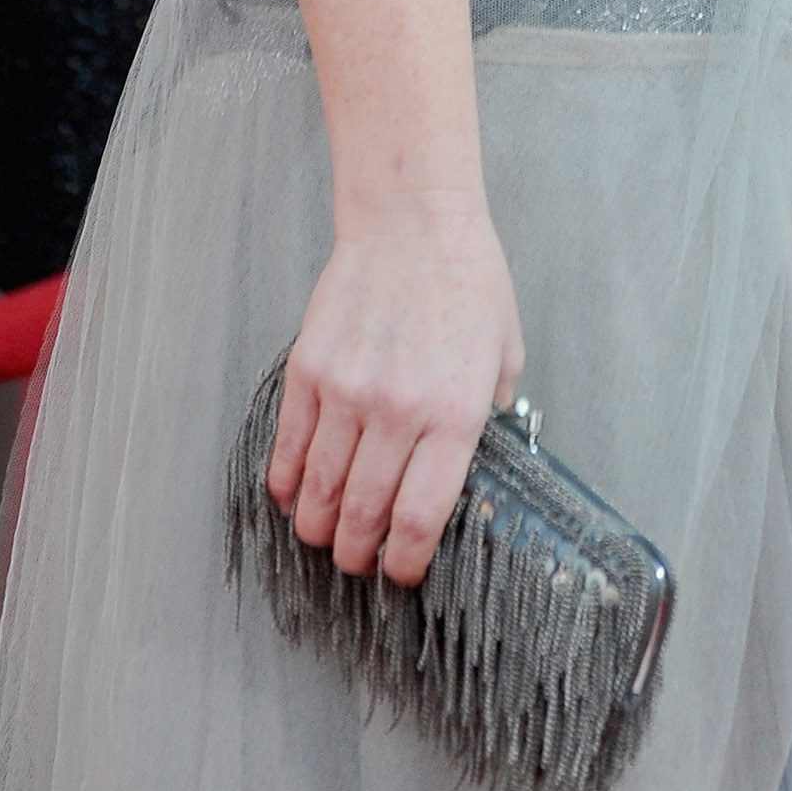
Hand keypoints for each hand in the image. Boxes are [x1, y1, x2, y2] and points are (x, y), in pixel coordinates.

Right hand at [268, 210, 524, 587]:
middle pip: (361, 518)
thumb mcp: (505, 351)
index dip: (403, 563)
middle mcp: (398, 411)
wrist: (413, 218)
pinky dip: (286, 484)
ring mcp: (347, 392)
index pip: (418, 519)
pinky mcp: (308, 372)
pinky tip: (295, 493)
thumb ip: (494, 415)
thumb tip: (481, 465)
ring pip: (316, 493)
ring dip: (318, 527)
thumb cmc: (466, 279)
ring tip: (325, 534)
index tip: (401, 572)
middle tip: (359, 561)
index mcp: (455, 414)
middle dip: (357, 555)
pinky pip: (286, 450)